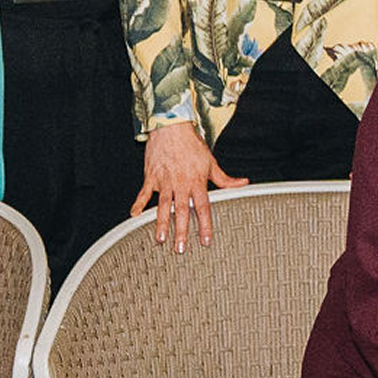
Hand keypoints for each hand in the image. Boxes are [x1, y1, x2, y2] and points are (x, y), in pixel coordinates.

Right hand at [134, 122, 245, 249]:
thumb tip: (244, 183)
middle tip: (180, 249)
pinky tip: (134, 216)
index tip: (205, 241)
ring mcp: (164, 181)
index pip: (203, 207)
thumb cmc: (192, 146)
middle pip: (182, 211)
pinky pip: (144, 193)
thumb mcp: (211, 163)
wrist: (172, 128)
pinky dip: (138, 204)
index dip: (205, 225)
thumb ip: (225, 179)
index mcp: (197, 182)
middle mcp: (180, 184)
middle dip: (181, 231)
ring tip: (160, 239)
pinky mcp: (151, 176)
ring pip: (162, 206)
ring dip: (161, 223)